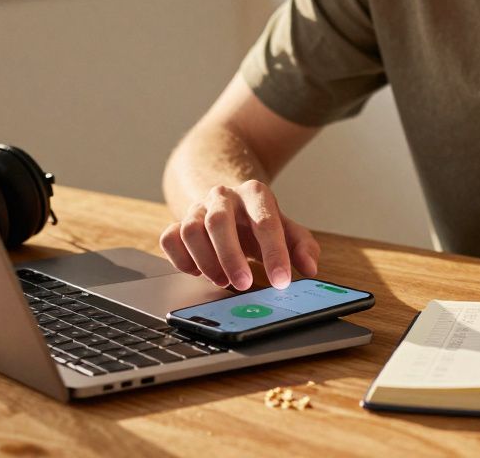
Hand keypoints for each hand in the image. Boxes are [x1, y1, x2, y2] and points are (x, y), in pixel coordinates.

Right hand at [158, 180, 319, 290]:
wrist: (230, 204)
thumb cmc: (260, 222)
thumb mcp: (287, 230)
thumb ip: (302, 246)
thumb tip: (310, 268)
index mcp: (255, 193)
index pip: (265, 222)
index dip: (274, 253)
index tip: (281, 281)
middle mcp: (223, 196)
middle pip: (218, 222)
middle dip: (231, 258)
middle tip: (244, 285)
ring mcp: (197, 208)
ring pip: (190, 230)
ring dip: (206, 262)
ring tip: (223, 281)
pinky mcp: (177, 222)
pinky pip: (169, 239)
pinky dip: (181, 260)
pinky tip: (198, 272)